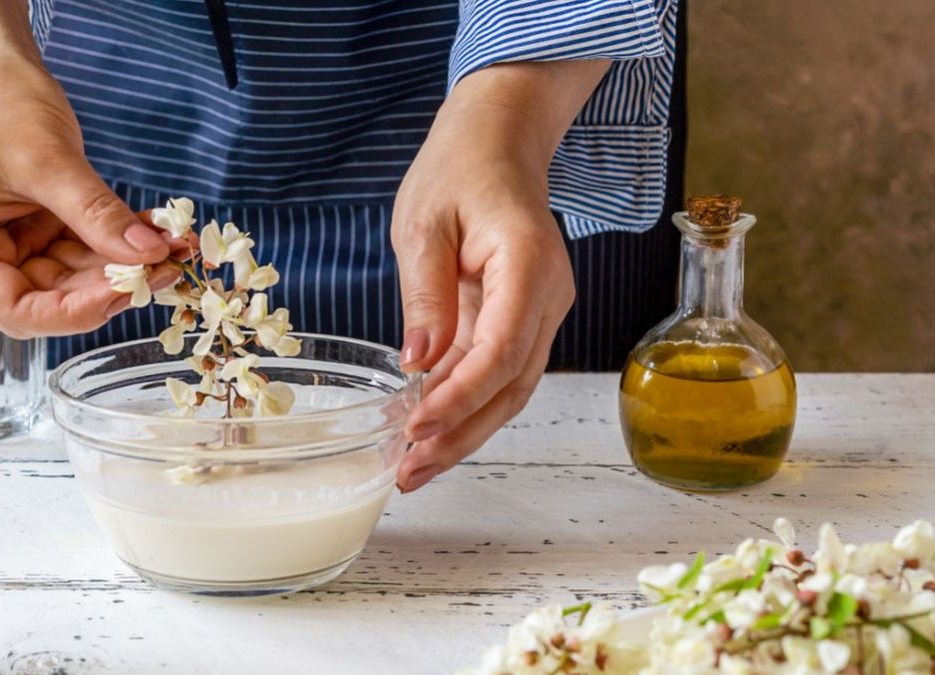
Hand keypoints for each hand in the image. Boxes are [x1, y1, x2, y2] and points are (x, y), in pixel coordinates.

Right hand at [0, 1, 178, 337]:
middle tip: (166, 268)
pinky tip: (159, 233)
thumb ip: (97, 215)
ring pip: (75, 276)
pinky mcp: (36, 229)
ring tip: (175, 248)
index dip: (78, 311)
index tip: (130, 292)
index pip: (19, 311)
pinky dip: (119, 242)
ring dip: (125, 264)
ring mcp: (8, 244)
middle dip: (112, 285)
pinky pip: (83, 248)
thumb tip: (149, 255)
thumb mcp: (48, 161)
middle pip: (51, 298)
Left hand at [392, 61, 609, 491]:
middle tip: (410, 471)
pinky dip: (465, 404)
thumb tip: (418, 362)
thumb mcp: (423, 224)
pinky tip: (428, 430)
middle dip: (461, 434)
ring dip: (464, 431)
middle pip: (513, 385)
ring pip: (511, 388)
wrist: (497, 144)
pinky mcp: (524, 319)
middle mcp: (549, 295)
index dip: (460, 396)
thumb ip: (424, 293)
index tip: (415, 425)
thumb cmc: (460, 169)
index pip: (502, 349)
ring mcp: (543, 310)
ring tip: (413, 466)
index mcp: (528, 263)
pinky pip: (500, 372)